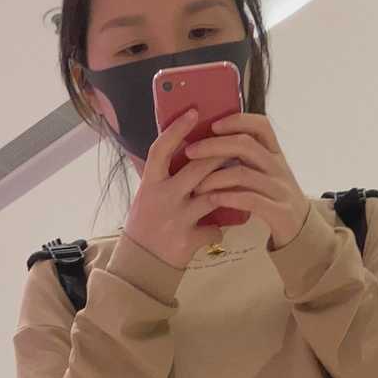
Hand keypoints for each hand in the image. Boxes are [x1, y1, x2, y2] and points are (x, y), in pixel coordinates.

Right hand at [123, 110, 230, 268]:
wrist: (140, 265)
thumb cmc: (147, 225)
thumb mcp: (148, 196)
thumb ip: (164, 176)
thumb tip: (184, 148)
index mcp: (150, 184)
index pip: (161, 149)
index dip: (177, 129)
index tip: (193, 112)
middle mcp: (162, 198)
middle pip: (197, 168)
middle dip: (219, 156)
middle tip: (234, 146)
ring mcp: (175, 219)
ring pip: (212, 196)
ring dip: (227, 189)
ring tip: (237, 184)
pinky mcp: (187, 240)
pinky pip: (215, 229)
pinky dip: (220, 228)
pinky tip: (221, 227)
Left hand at [185, 112, 309, 248]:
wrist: (302, 231)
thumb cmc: (274, 200)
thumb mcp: (264, 175)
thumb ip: (245, 161)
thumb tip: (209, 146)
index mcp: (275, 154)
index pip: (261, 126)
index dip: (237, 120)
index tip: (213, 125)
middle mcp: (279, 167)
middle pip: (246, 146)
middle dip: (214, 146)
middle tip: (190, 152)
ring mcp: (280, 189)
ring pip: (244, 174)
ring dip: (215, 177)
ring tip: (195, 185)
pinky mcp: (279, 212)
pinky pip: (251, 200)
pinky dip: (228, 198)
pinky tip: (212, 200)